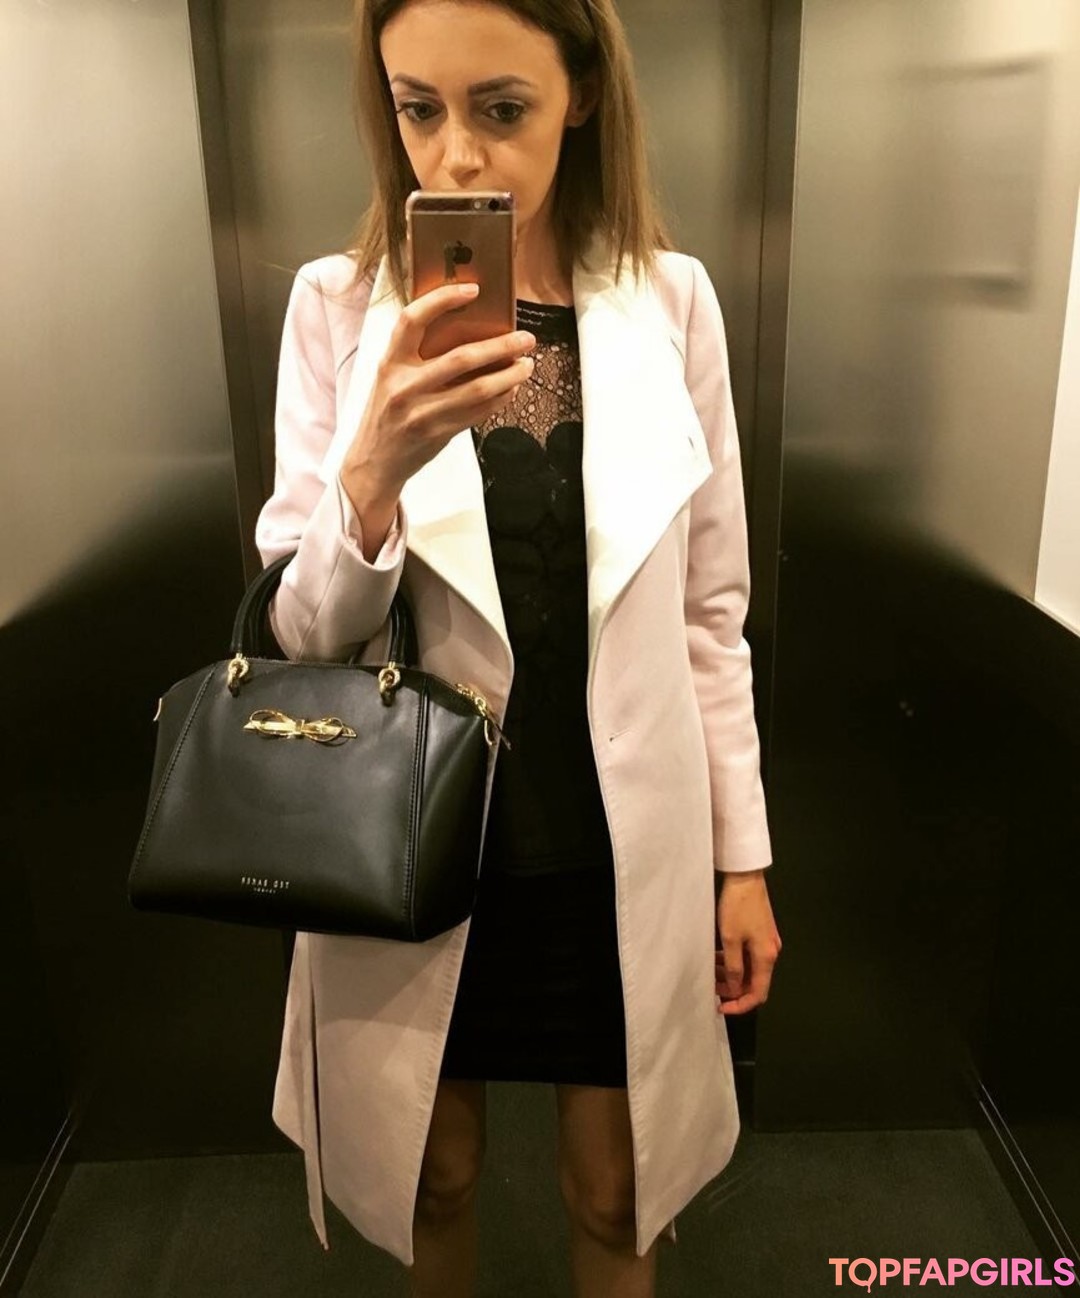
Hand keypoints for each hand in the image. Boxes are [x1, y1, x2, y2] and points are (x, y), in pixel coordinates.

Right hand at [342, 282, 536, 495]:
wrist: (374, 460)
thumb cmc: (387, 412)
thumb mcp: (392, 378)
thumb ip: (418, 356)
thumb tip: (470, 332)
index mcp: (390, 363)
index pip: (412, 319)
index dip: (442, 299)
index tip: (473, 290)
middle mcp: (404, 386)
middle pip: (461, 358)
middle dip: (500, 346)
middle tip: (525, 338)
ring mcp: (422, 412)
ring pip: (478, 389)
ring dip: (509, 375)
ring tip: (526, 364)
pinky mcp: (438, 434)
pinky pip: (478, 412)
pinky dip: (500, 398)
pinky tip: (511, 389)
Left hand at [714, 868, 780, 1014]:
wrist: (745, 877)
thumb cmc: (737, 906)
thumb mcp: (730, 939)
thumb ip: (734, 968)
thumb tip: (735, 989)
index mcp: (766, 957)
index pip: (758, 993)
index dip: (741, 1005)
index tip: (722, 1007)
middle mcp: (770, 952)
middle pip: (754, 982)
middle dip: (734, 989)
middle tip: (713, 988)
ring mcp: (766, 941)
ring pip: (750, 968)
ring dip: (732, 974)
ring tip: (711, 971)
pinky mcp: (760, 932)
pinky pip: (748, 955)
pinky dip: (735, 961)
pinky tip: (718, 957)